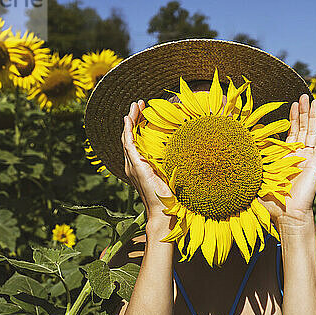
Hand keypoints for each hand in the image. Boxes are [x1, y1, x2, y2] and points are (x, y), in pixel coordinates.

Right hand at [122, 100, 173, 225]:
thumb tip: (188, 149)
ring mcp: (133, 166)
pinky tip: (128, 120)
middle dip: (134, 118)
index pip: (137, 141)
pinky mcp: (136, 166)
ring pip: (127, 138)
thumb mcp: (172, 174)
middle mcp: (134, 165)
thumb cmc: (172, 196)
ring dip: (130, 120)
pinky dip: (127, 131)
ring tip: (135, 106)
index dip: (139, 125)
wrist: (165, 211)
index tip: (145, 111)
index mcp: (142, 166)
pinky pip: (128, 145)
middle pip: (130, 136)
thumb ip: (174, 162)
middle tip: (138, 103)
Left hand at [259, 94, 315, 225]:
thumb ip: (251, 165)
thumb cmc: (270, 201)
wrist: (287, 214)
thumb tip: (234, 155)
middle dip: (303, 111)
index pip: (289, 133)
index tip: (290, 105)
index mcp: (284, 156)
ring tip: (315, 100)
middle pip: (302, 128)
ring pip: (312, 131)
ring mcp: (308, 157)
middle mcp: (298, 154)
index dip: (291, 119)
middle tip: (303, 95)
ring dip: (314, 116)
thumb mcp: (256, 178)